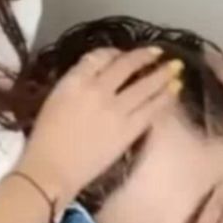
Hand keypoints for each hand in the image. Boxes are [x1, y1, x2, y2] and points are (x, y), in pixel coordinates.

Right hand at [20, 47, 181, 208]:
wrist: (52, 169)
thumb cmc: (45, 138)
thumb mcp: (55, 99)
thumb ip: (76, 84)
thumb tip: (98, 78)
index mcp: (75, 80)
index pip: (99, 56)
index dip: (115, 52)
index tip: (123, 54)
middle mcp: (99, 89)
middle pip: (127, 66)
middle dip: (145, 57)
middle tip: (159, 52)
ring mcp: (117, 109)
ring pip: (146, 85)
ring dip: (163, 75)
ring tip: (177, 68)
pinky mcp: (129, 130)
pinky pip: (151, 109)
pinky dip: (164, 98)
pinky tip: (174, 92)